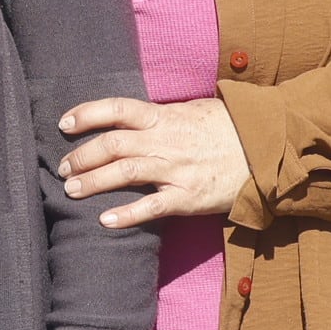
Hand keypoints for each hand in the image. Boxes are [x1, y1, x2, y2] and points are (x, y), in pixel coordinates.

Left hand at [56, 95, 248, 228]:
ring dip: (93, 182)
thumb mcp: (193, 110)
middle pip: (112, 144)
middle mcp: (166, 141)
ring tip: (70, 191)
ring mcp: (177, 170)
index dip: (86, 114)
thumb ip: (161, 114)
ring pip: (125, 173)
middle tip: (61, 168)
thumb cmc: (229, 128)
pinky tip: (104, 220)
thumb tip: (129, 115)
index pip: (116, 109)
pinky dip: (126, 215)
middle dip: (81, 156)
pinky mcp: (189, 197)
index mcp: (164, 116)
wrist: (269, 150)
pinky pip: (152, 207)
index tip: (63, 123)